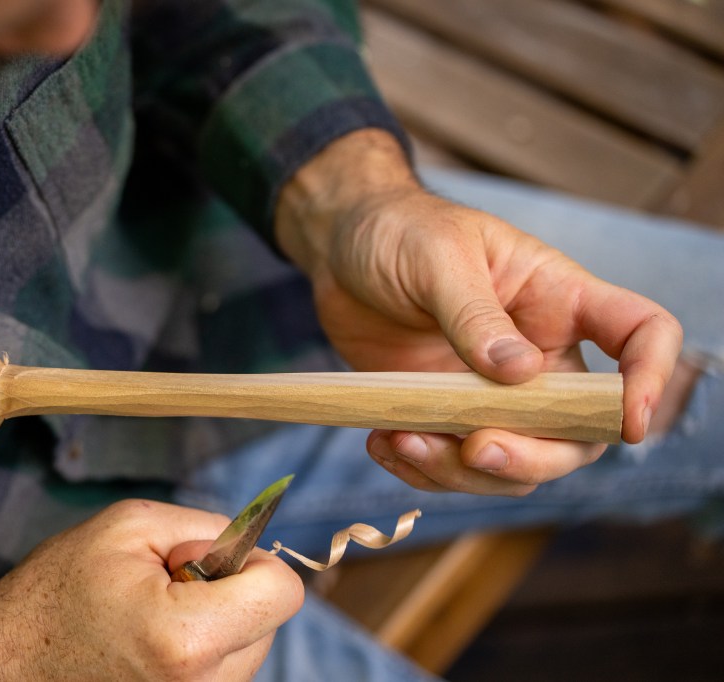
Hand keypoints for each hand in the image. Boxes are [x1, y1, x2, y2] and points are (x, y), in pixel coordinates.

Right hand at [0, 499, 302, 680]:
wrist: (7, 660)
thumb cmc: (62, 586)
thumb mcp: (132, 525)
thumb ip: (207, 525)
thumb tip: (252, 544)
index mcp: (189, 638)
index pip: (284, 591)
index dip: (252, 562)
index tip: (204, 559)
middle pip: (270, 621)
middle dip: (231, 591)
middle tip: (166, 586)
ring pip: (250, 648)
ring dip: (217, 621)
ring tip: (154, 614)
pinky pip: (224, 671)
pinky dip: (203, 648)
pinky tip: (154, 641)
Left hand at [276, 129, 681, 495]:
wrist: (341, 250)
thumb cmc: (399, 231)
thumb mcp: (436, 256)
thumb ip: (473, 313)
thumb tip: (520, 373)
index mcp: (558, 299)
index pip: (640, 334)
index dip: (652, 379)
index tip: (630, 422)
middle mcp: (538, 355)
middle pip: (578, 432)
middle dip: (534, 457)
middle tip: (474, 449)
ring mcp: (490, 392)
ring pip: (513, 464)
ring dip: (462, 473)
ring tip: (401, 441)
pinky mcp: (443, 414)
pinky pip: (452, 466)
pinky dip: (422, 470)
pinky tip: (382, 444)